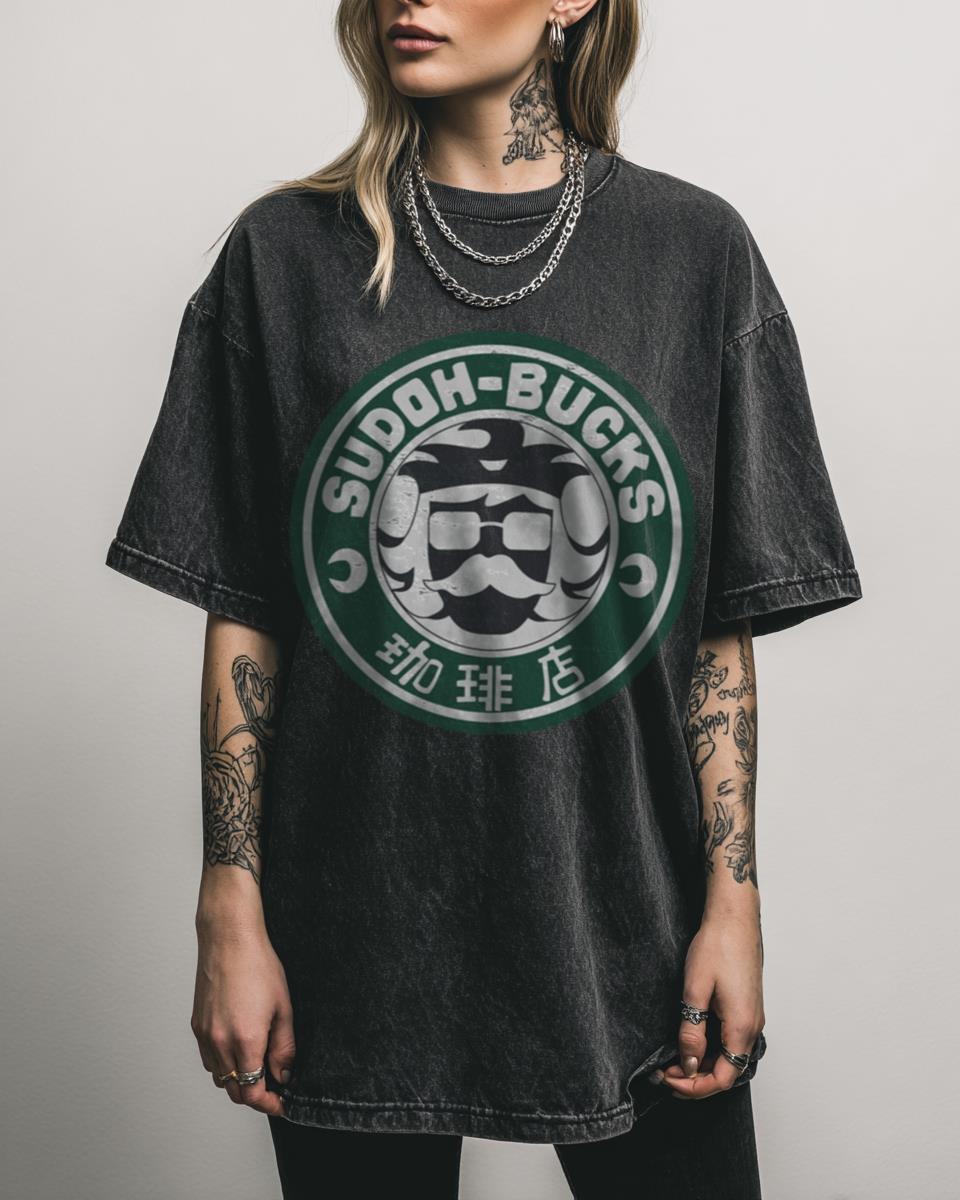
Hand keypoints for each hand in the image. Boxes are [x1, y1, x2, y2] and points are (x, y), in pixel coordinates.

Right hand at [191, 917, 295, 1116]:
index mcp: (245, 1040)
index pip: (252, 1092)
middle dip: (255, 1096)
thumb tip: (284, 1074)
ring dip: (238, 1081)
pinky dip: (223, 1065)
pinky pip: (208, 1059)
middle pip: (234, 1091)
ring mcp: (205, 1035)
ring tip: (258, 1066)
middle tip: (274, 1088)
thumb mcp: (283, 1007)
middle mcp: (220, 1043)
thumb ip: (284, 1047)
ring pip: (219, 1077)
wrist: (229, 940)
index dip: (268, 1104)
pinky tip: (238, 1050)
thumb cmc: (258, 966)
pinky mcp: (196, 1026)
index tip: (281, 1103)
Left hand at [658, 909, 764, 1099]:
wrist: (734, 918)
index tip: (668, 1079)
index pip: (722, 1078)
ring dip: (703, 1064)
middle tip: (664, 1072)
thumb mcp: (695, 990)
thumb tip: (689, 1064)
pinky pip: (731, 1041)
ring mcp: (752, 1017)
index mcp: (742, 1027)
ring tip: (673, 1059)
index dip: (694, 1087)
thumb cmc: (717, 946)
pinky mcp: (747, 1008)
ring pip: (729, 1057)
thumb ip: (692, 1031)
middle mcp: (753, 1027)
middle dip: (695, 1079)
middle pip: (727, 1072)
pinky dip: (712, 1049)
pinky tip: (691, 1041)